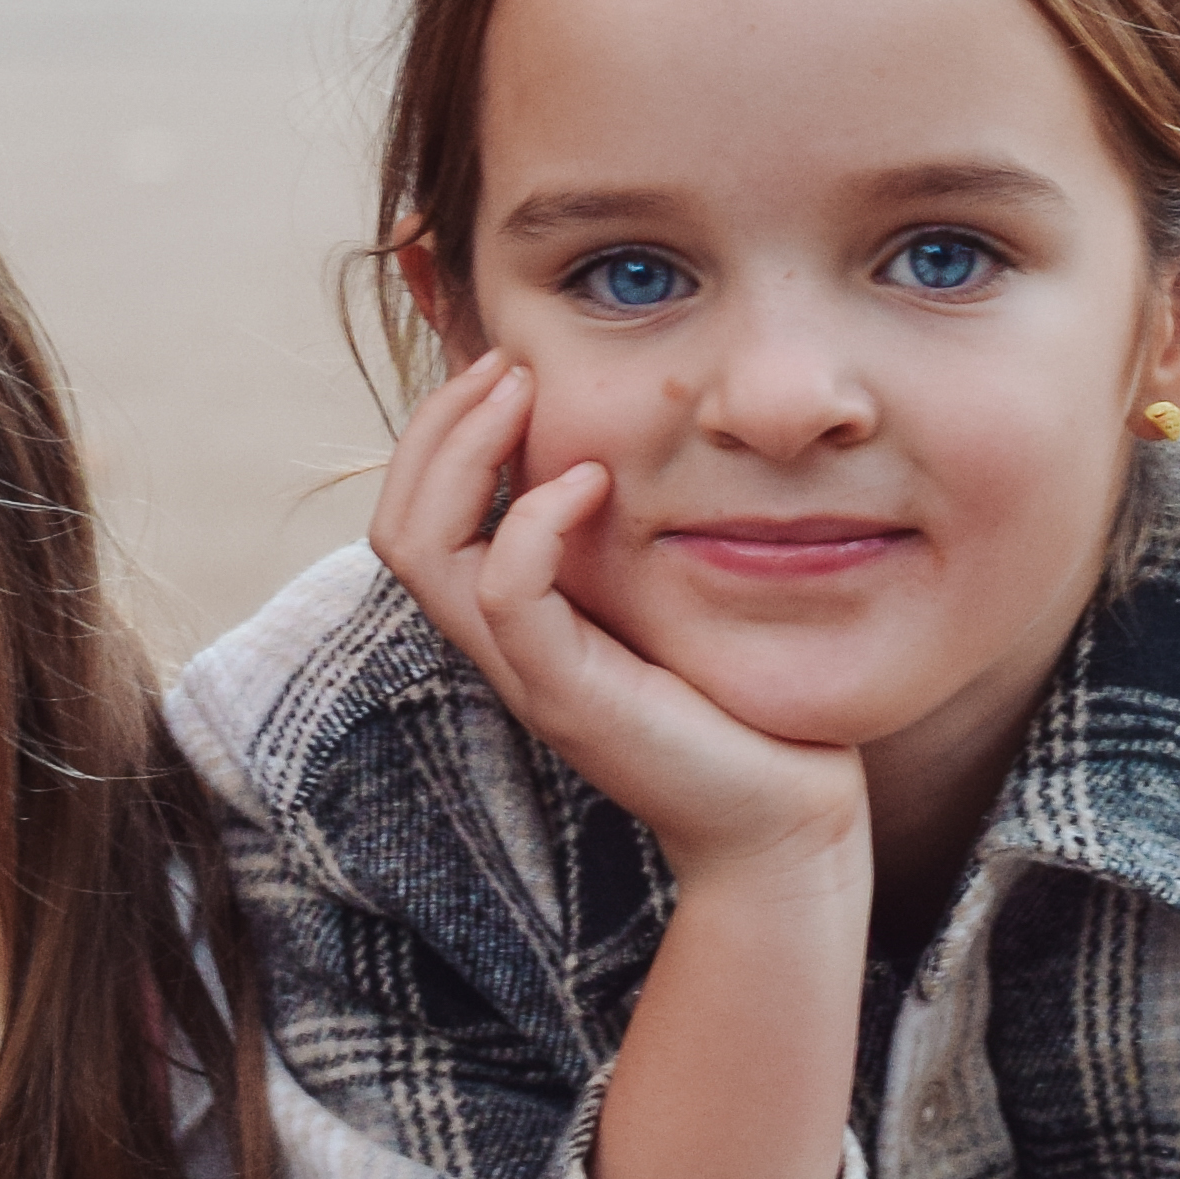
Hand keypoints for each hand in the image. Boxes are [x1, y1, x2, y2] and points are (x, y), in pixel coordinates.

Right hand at [370, 351, 865, 885]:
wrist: (782, 816)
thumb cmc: (738, 698)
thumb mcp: (668, 591)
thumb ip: (634, 531)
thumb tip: (639, 436)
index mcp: (513, 618)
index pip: (416, 514)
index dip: (441, 432)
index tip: (510, 367)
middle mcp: (500, 643)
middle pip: (397, 521)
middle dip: (437, 425)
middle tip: (509, 363)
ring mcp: (524, 671)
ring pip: (421, 547)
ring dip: (462, 450)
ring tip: (525, 393)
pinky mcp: (567, 695)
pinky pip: (506, 593)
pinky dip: (532, 521)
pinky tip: (592, 479)